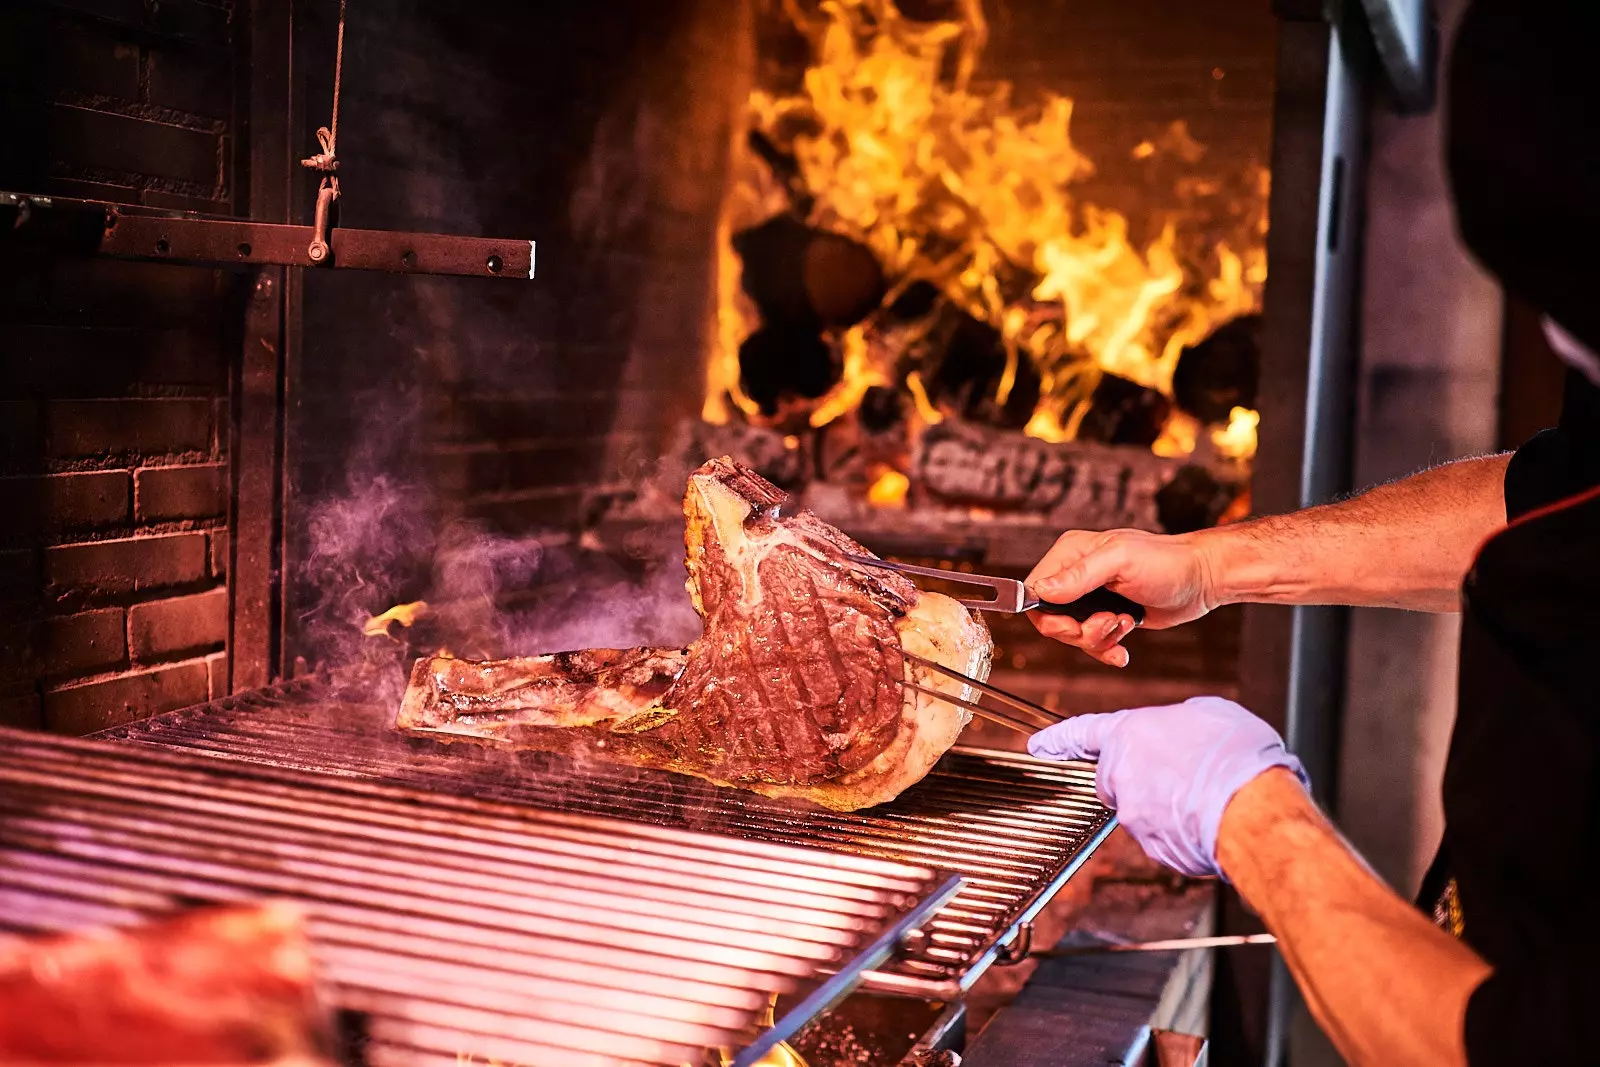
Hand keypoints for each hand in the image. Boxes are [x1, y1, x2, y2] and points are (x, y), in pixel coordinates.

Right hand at [1026, 529, 1219, 665]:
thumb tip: (1042, 591)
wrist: (1201, 580)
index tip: (1072, 625)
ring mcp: (1092, 597)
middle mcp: (1076, 575)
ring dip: (1098, 639)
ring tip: (1125, 624)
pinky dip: (1106, 649)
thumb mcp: (1120, 562)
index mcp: (1071, 553)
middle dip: (1079, 631)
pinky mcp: (1107, 615)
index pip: (1034, 589)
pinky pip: (1091, 642)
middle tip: (1109, 623)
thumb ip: (1079, 575)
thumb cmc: (1166, 563)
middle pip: (1050, 618)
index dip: (1047, 615)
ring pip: (1072, 634)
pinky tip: (1123, 648)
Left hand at [1027, 696, 1307, 876]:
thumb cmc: (1236, 755)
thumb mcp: (1208, 713)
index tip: (1038, 746)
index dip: (1059, 739)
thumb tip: (1178, 734)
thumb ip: (1177, 723)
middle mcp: (1121, 776)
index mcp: (1128, 735)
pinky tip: (1211, 817)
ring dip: (1169, 803)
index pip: (1082, 733)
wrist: (1253, 808)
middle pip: (1117, 778)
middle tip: (1184, 772)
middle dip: (1142, 777)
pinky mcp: (1154, 848)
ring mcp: (1134, 816)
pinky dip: (1183, 829)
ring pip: (1145, 808)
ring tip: (1210, 793)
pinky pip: (1165, 836)